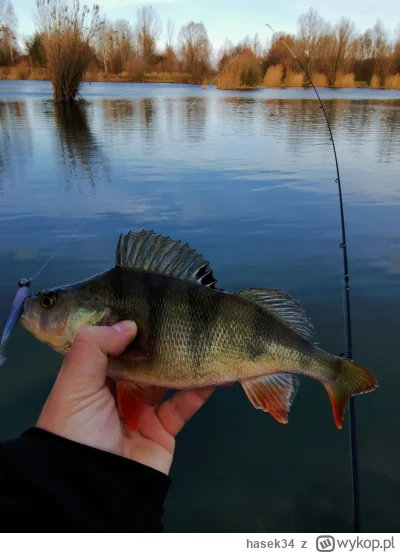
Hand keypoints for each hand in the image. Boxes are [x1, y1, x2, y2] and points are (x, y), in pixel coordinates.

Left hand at [37, 321, 214, 474]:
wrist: (93, 489)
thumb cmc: (78, 428)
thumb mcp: (74, 383)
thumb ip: (95, 346)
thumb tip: (129, 324)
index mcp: (91, 380)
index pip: (111, 346)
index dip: (127, 327)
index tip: (148, 304)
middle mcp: (116, 393)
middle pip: (141, 361)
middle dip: (159, 342)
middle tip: (180, 317)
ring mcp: (141, 412)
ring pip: (166, 380)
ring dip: (183, 362)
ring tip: (203, 339)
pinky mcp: (162, 431)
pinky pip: (183, 405)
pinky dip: (200, 390)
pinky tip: (215, 372)